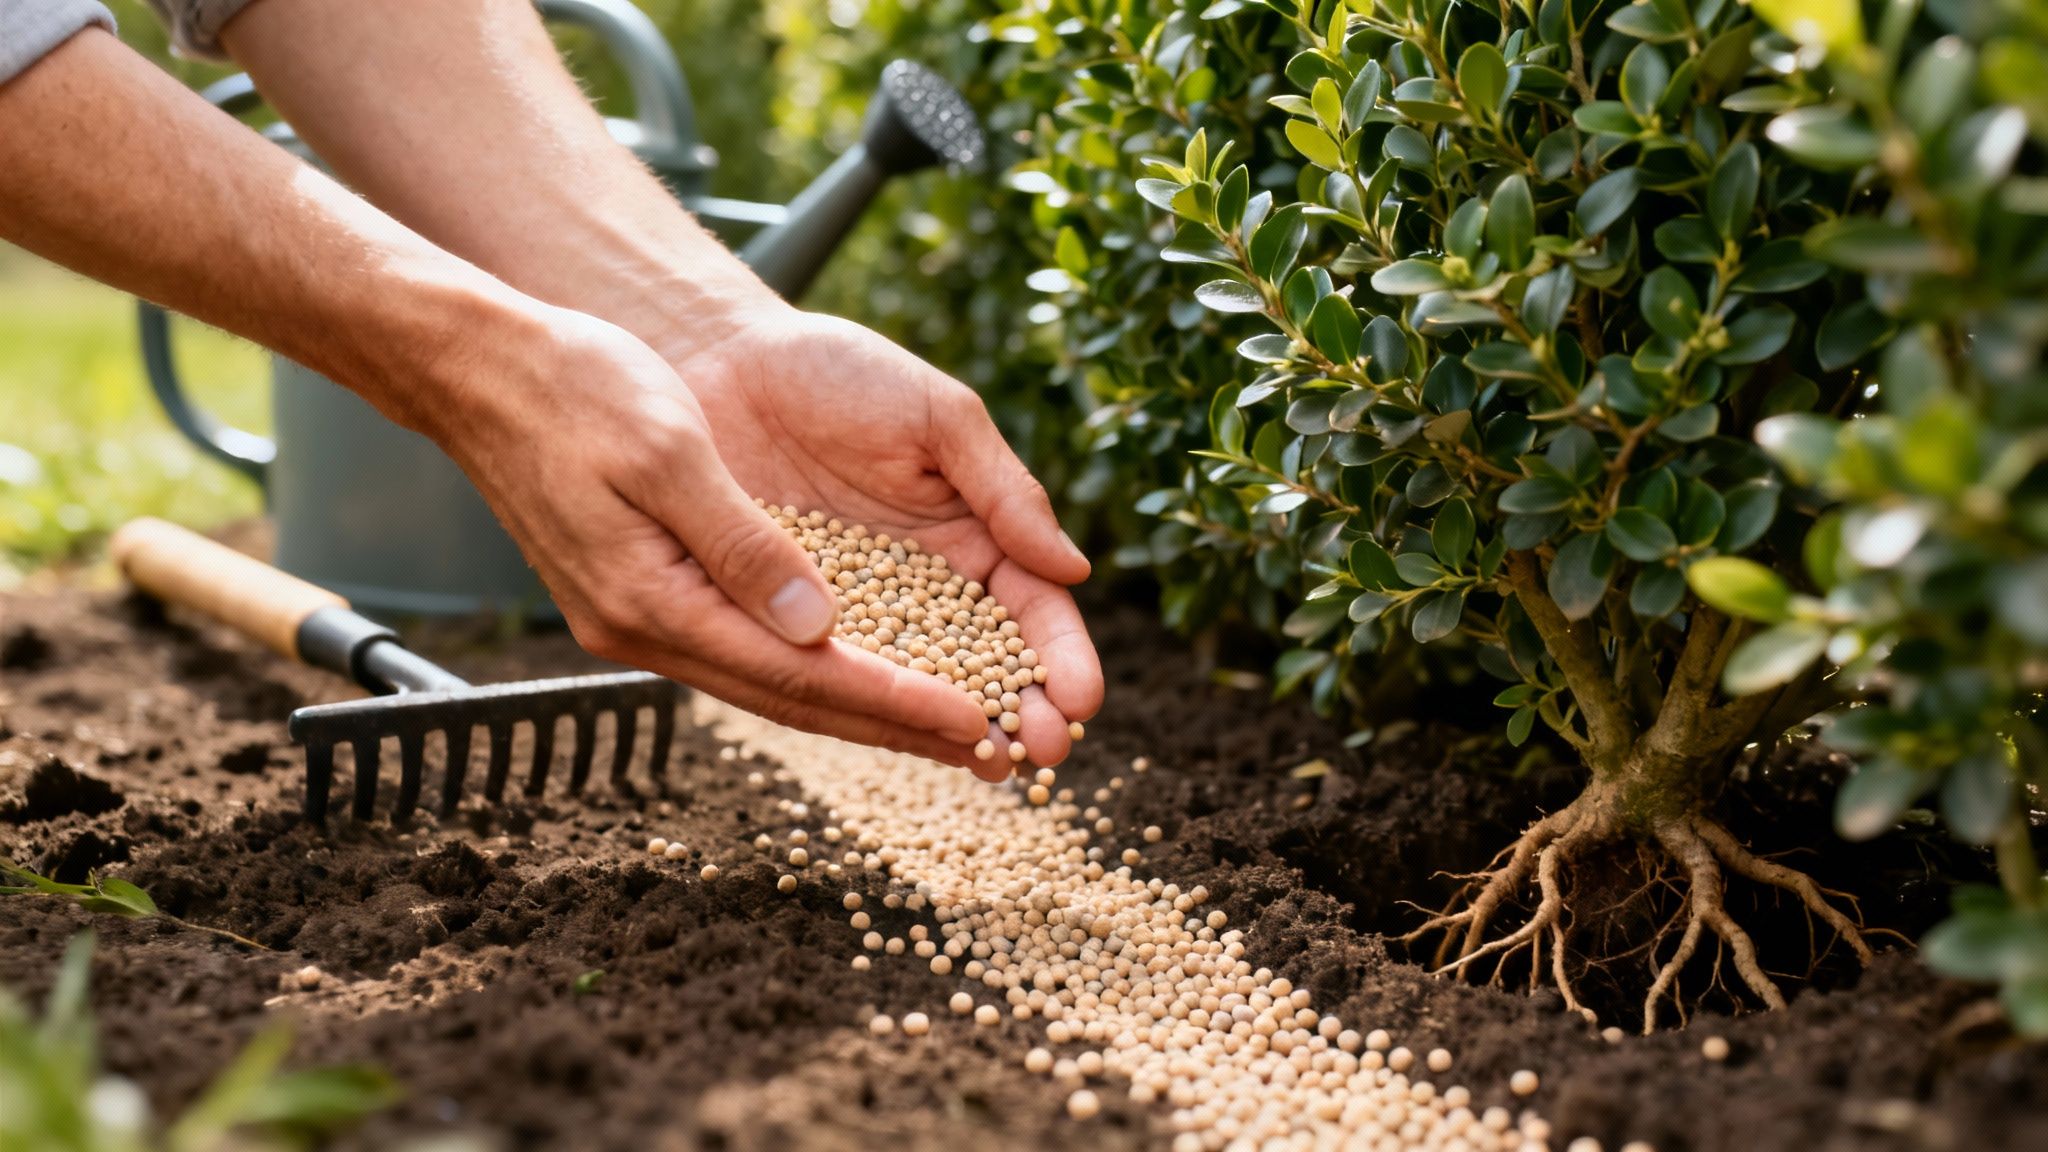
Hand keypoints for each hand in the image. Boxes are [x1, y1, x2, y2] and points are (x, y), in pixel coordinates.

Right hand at [425, 304, 1011, 765]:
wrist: (482, 369)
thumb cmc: (573, 389)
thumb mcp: (667, 452)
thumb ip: (744, 544)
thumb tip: (819, 627)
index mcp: (652, 602)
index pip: (800, 675)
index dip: (894, 703)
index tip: (975, 723)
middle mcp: (645, 631)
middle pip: (796, 700)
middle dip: (898, 730)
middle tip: (992, 752)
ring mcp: (642, 620)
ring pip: (777, 684)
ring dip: (866, 709)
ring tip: (951, 728)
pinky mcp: (648, 596)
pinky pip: (753, 650)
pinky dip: (820, 668)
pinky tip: (868, 668)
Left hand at [669, 306, 1103, 779]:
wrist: (714, 361)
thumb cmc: (834, 372)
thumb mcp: (937, 416)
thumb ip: (1002, 489)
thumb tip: (1072, 568)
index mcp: (973, 533)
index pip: (1033, 607)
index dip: (1060, 654)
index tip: (1079, 699)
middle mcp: (922, 585)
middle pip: (987, 662)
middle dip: (1021, 709)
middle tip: (1040, 751)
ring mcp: (855, 611)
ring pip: (916, 683)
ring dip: (956, 728)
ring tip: (987, 765)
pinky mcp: (785, 623)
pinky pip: (829, 676)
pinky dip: (864, 712)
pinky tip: (892, 739)